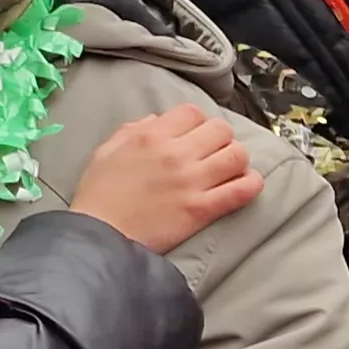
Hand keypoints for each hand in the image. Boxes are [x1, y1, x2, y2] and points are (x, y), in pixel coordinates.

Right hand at [68, 105, 267, 252]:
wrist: (100, 236)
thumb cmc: (98, 195)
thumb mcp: (105, 151)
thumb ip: (131, 130)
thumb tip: (157, 120)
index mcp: (150, 136)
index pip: (193, 112)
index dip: (197, 122)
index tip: (194, 135)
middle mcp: (175, 154)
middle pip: (221, 130)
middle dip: (221, 138)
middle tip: (213, 152)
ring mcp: (191, 182)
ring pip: (237, 156)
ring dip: (237, 160)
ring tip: (229, 169)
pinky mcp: (201, 209)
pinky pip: (241, 190)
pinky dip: (250, 184)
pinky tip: (247, 184)